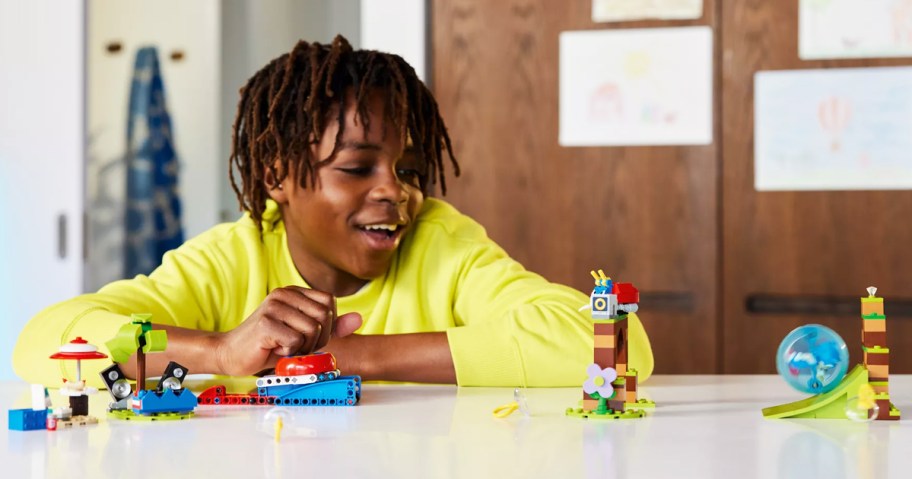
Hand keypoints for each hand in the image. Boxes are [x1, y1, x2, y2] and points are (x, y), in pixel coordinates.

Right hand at [214, 286, 361, 375]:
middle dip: (317, 339)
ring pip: (313, 330)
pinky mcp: (266, 323)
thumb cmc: (270, 345)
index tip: (308, 336)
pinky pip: (296, 342)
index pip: (330, 302)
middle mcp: (284, 293)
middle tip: (296, 345)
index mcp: (294, 292)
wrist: (231, 354)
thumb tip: (359, 319)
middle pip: (324, 317)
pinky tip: (274, 350)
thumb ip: (332, 327)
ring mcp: (274, 306)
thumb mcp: (305, 335)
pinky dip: (289, 353)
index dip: (327, 325)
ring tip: (284, 347)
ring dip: (303, 348)